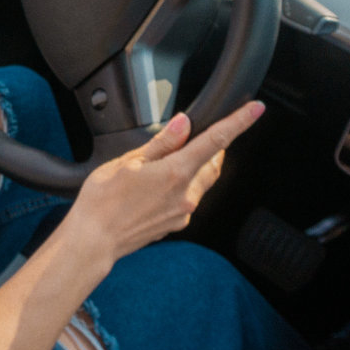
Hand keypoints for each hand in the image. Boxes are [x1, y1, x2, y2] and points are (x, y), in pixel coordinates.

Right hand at [64, 101, 265, 276]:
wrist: (94, 240)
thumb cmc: (102, 201)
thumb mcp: (128, 162)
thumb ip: (161, 142)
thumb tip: (183, 124)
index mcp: (175, 172)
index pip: (216, 141)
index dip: (239, 122)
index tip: (256, 109)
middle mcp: (186, 194)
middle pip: (213, 163)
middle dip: (215, 147)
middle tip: (202, 134)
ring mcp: (182, 212)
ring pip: (201, 181)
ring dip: (196, 166)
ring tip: (168, 161)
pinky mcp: (175, 223)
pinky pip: (188, 198)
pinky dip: (182, 185)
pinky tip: (158, 185)